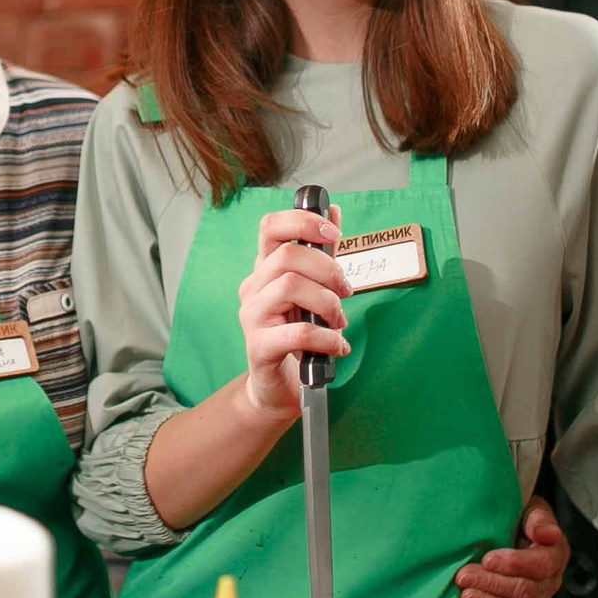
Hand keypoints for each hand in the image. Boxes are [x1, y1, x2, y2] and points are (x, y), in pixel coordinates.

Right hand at [236, 203, 347, 421]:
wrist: (279, 387)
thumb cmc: (296, 335)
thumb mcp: (312, 289)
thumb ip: (322, 253)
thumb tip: (334, 210)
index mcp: (265, 269)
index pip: (270, 226)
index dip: (302, 221)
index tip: (332, 233)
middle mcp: (253, 288)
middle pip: (287, 256)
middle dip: (328, 269)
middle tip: (345, 290)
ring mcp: (252, 317)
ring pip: (290, 287)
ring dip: (327, 303)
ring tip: (339, 321)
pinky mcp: (258, 347)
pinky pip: (297, 333)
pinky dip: (327, 338)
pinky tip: (337, 346)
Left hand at [453, 499, 569, 597]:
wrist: (508, 534)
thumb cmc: (516, 520)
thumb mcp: (530, 510)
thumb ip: (539, 520)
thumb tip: (548, 534)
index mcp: (554, 554)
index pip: (542, 564)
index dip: (515, 563)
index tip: (488, 558)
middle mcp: (549, 582)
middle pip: (526, 590)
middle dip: (493, 583)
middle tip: (464, 576)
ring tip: (467, 596)